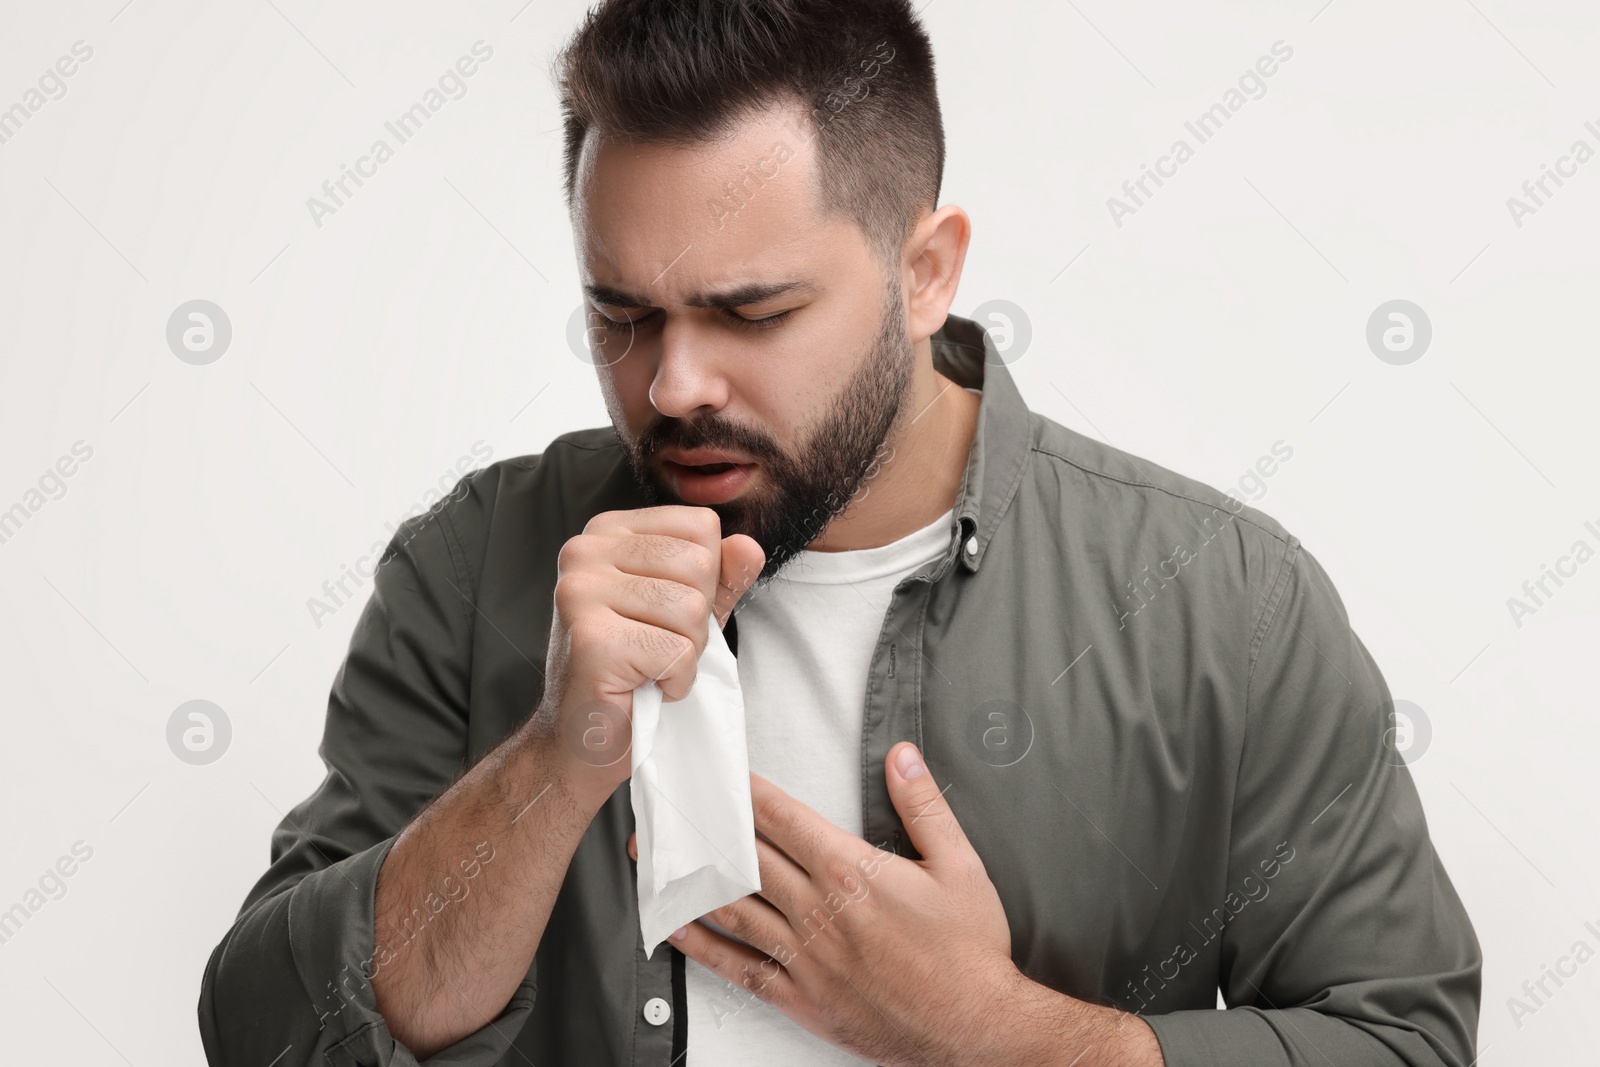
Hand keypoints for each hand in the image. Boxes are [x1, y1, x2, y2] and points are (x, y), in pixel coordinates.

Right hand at [529, 505, 763, 801]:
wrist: (580, 739)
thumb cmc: (632, 671)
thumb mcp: (686, 613)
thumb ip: (720, 577)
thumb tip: (748, 546)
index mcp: (606, 532)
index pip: (700, 525)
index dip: (706, 578)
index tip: (666, 615)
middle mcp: (584, 550)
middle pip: (699, 563)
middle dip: (697, 619)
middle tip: (657, 648)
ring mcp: (581, 592)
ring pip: (690, 609)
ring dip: (686, 653)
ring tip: (648, 667)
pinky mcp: (591, 639)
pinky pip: (677, 652)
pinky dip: (675, 682)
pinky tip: (642, 688)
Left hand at [627, 742, 1022, 1065]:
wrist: (974, 1029)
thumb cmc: (968, 952)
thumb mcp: (960, 866)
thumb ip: (923, 806)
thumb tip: (902, 757)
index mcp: (853, 872)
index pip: (783, 820)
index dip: (744, 794)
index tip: (716, 776)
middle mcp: (820, 912)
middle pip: (746, 858)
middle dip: (703, 829)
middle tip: (668, 809)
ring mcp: (807, 958)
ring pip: (735, 908)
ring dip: (690, 881)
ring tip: (653, 861)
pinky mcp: (803, 999)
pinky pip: (742, 969)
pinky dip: (704, 948)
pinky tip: (679, 929)